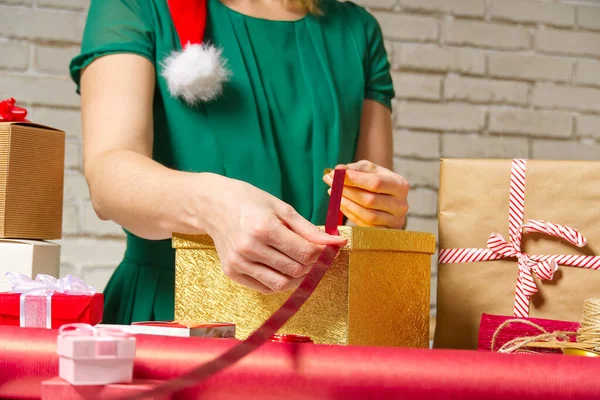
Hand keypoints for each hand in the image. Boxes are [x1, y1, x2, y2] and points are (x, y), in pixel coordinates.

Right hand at [201, 175, 346, 293]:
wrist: (213, 206)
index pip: (304, 252)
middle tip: (316, 255)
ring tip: (302, 264)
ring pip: (282, 284)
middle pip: (295, 269)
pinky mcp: (232, 272)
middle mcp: (250, 248)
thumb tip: (336, 242)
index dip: (322, 253)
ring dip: (299, 278)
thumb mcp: (281, 208)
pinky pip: (265, 288)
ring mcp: (239, 263)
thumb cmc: (250, 202)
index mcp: (264, 228)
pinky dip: (280, 282)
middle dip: (312, 264)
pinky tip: (283, 268)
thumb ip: (309, 229)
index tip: (328, 248)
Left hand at [322, 160, 408, 228]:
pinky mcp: (386, 233)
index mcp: (401, 185)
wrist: (391, 202)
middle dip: (346, 191)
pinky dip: (350, 214)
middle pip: (369, 200)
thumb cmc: (379, 182)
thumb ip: (355, 169)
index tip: (336, 174)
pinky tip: (341, 205)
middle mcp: (401, 205)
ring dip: (346, 204)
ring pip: (367, 215)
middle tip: (330, 182)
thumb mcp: (371, 171)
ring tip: (333, 193)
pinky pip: (364, 226)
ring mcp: (395, 221)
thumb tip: (338, 170)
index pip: (375, 183)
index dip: (354, 179)